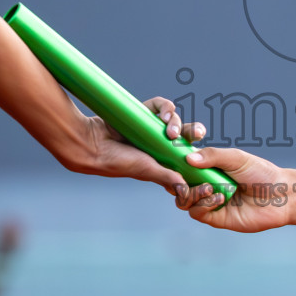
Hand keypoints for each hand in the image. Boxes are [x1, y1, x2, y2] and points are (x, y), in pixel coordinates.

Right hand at [86, 96, 206, 188]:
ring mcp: (151, 127)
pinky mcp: (143, 112)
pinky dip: (165, 107)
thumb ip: (166, 177)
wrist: (92, 144)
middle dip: (194, 131)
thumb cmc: (117, 162)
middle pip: (184, 133)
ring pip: (174, 118)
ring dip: (176, 122)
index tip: (202, 152)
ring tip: (169, 130)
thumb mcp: (146, 171)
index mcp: (162, 158)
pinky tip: (164, 115)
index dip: (196, 150)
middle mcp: (158, 142)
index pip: (186, 153)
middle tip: (198, 133)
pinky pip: (160, 105)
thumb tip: (184, 190)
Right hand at [173, 146, 290, 233]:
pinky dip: (203, 205)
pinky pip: (197, 213)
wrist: (281, 196)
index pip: (182, 167)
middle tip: (186, 179)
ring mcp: (209, 202)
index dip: (174, 165)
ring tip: (209, 189)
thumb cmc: (261, 173)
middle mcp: (206, 185)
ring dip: (192, 194)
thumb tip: (188, 158)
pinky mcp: (216, 218)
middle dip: (178, 182)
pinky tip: (220, 199)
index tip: (172, 161)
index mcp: (208, 169)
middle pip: (178, 185)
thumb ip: (213, 156)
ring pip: (184, 201)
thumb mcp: (236, 158)